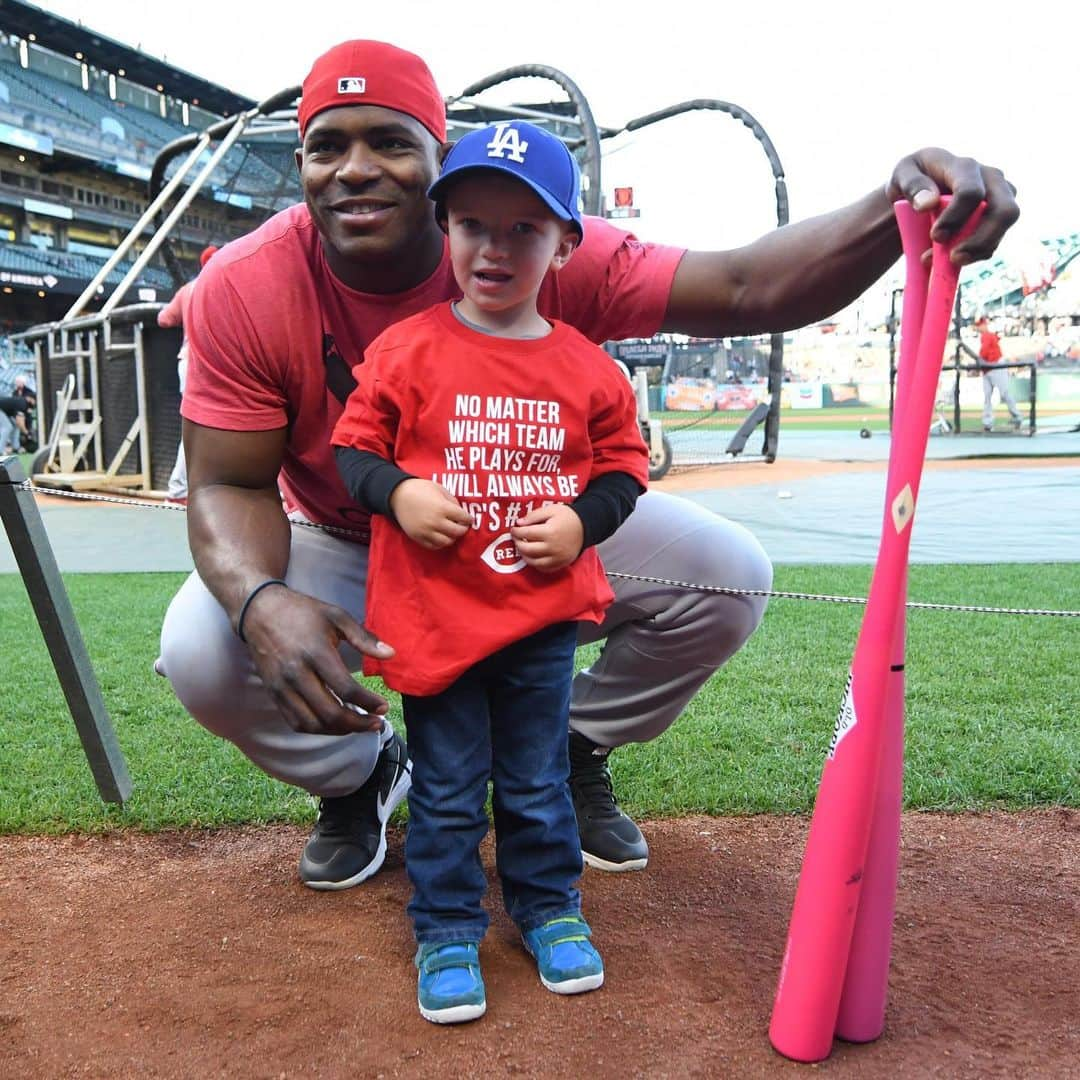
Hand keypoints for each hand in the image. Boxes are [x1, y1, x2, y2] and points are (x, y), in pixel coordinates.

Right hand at [239, 584, 394, 734]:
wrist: (259, 612)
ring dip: (339, 731)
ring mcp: (282, 687)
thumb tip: (391, 654)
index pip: (346, 689)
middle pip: (330, 713)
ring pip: (313, 723)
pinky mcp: (274, 694)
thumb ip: (364, 637)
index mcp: (316, 653)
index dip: (368, 703)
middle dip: (358, 724)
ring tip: (359, 725)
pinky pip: (296, 722)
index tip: (384, 707)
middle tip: (376, 723)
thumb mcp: (336, 616)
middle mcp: (297, 674)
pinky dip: (318, 729)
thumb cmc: (302, 612)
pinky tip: (334, 724)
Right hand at [389, 479, 471, 548]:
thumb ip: (452, 501)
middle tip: (462, 526)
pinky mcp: (418, 537)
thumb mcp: (440, 489)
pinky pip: (433, 546)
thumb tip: (460, 512)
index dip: (468, 519)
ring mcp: (426, 531)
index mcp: (443, 508)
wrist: (398, 495)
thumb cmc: (420, 489)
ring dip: (452, 537)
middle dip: (462, 529)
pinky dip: (440, 543)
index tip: (468, 519)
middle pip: (457, 532)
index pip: (464, 518)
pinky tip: (441, 536)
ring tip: (451, 532)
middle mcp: (436, 522)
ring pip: (446, 542)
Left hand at [510, 503, 583, 572]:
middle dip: (518, 543)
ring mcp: (557, 558)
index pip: (526, 533)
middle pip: (527, 549)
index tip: (514, 528)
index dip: (516, 531)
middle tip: (516, 538)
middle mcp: (553, 547)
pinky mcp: (560, 564)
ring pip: (533, 561)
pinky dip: (535, 563)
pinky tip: (533, 556)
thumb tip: (519, 523)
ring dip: (524, 555)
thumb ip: (533, 515)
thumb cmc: (568, 517)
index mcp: (550, 532)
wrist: (586, 527)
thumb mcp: (551, 510)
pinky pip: (543, 568)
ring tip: (523, 547)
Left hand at [886, 147, 1018, 266]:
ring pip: (1002, 230)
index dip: (955, 218)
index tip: (935, 236)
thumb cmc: (913, 179)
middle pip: (1004, 211)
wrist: (921, 189)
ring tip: (946, 262)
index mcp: (965, 166)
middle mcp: (991, 178)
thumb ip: (912, 185)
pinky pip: (993, 242)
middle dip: (980, 240)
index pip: (971, 193)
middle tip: (954, 258)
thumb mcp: (902, 175)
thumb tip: (927, 203)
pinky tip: (949, 260)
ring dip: (976, 252)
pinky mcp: (997, 217)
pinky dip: (973, 256)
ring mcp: (1000, 197)